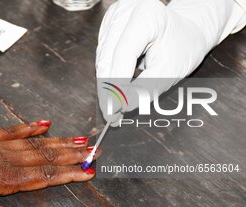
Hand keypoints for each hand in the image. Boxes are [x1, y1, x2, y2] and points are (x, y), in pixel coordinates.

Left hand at [0, 121, 99, 206]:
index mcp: (2, 178)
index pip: (44, 176)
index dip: (68, 174)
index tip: (88, 171)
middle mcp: (6, 158)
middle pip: (47, 156)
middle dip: (73, 155)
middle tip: (95, 151)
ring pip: (37, 143)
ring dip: (61, 141)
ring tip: (81, 139)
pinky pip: (15, 129)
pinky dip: (32, 126)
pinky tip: (46, 123)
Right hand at [96, 0, 243, 125]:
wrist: (186, 32)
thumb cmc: (183, 47)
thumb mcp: (170, 71)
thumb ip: (145, 89)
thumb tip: (122, 105)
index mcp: (145, 15)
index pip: (122, 54)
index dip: (115, 85)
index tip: (113, 109)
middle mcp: (125, 11)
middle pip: (107, 56)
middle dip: (107, 88)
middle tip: (110, 113)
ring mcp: (115, 16)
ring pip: (101, 57)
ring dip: (106, 82)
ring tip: (115, 102)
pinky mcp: (110, 24)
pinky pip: (103, 54)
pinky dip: (108, 72)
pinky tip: (117, 83)